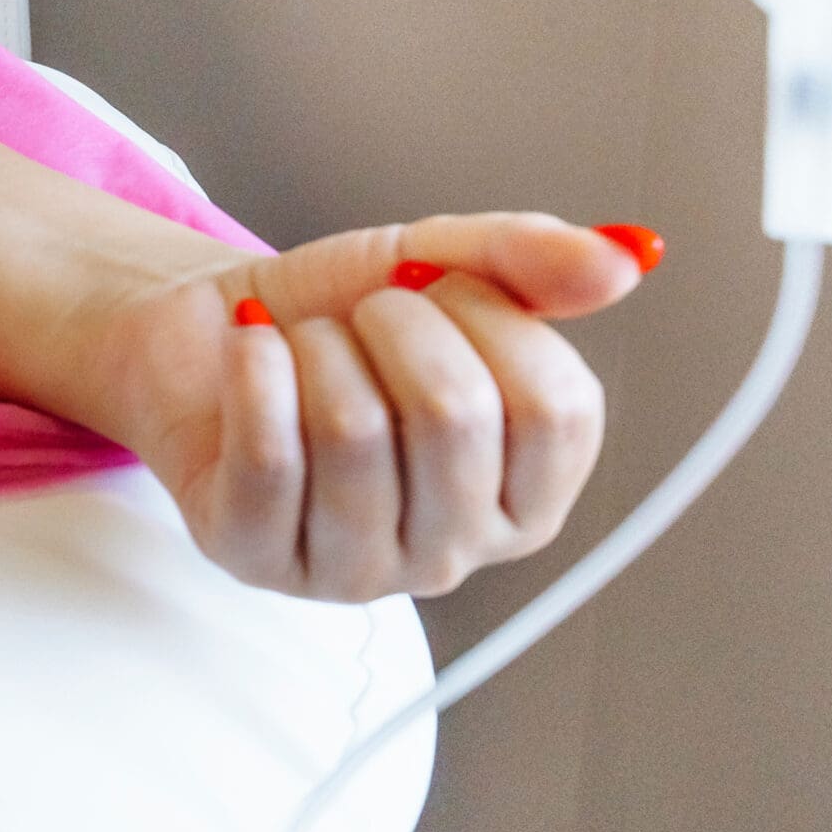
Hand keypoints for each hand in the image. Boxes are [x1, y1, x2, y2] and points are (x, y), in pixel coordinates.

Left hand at [98, 213, 649, 601]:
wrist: (206, 333)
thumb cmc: (334, 316)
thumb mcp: (440, 266)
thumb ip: (532, 261)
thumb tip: (625, 260)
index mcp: (526, 498)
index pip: (559, 408)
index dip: (492, 318)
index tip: (441, 290)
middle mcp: (453, 553)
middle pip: (454, 415)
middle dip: (397, 325)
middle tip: (364, 314)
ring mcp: (354, 571)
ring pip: (355, 431)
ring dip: (320, 347)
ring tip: (306, 342)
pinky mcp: (257, 560)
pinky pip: (270, 456)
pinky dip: (257, 371)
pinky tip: (252, 346)